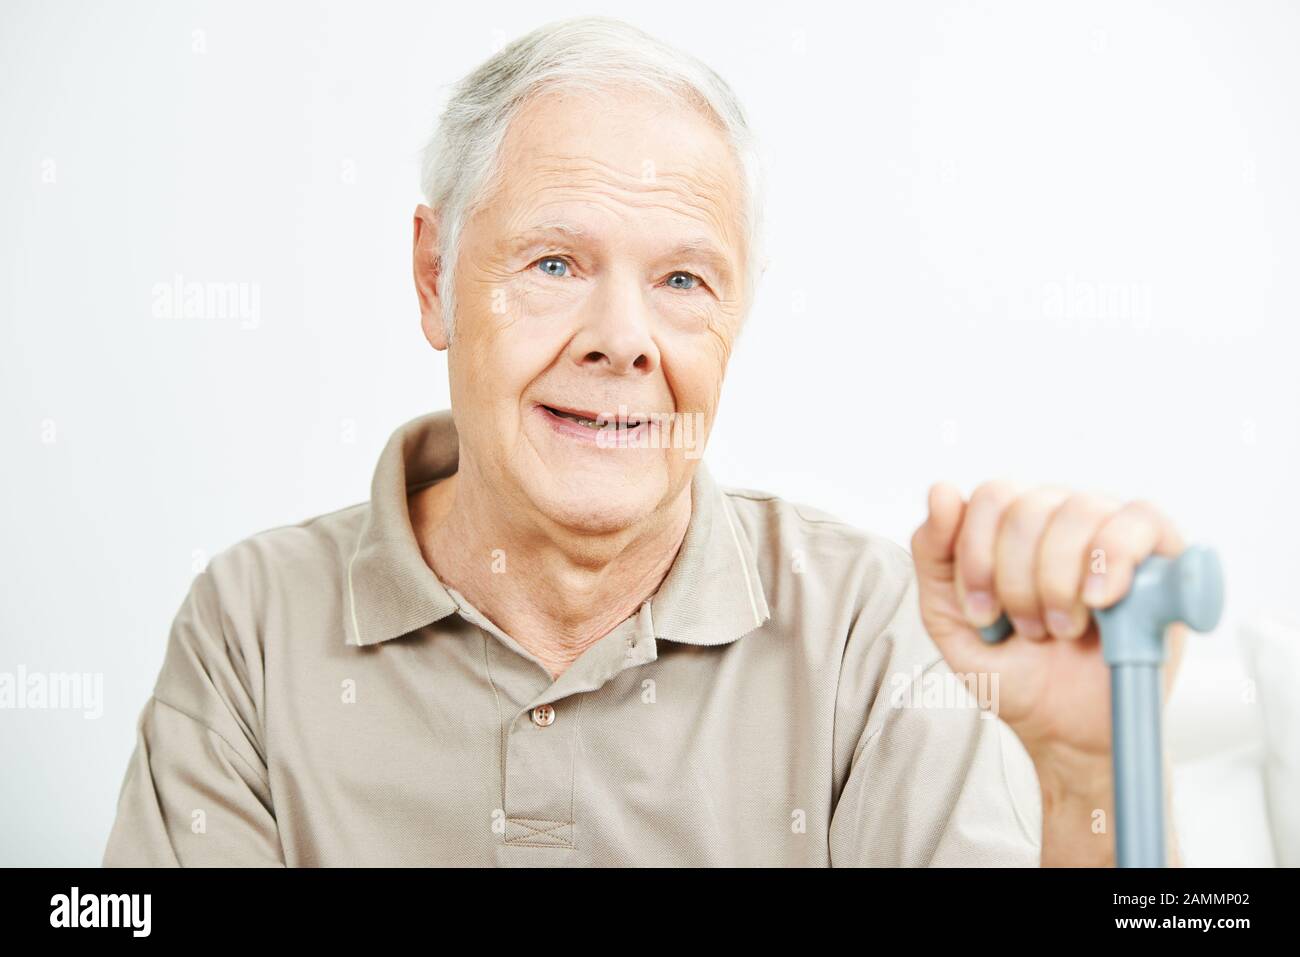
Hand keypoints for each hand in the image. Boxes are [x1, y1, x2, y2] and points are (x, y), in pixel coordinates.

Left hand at [909, 481, 1187, 767]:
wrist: (1064, 729)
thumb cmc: (1011, 670)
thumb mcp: (949, 618)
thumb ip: (933, 553)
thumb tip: (942, 489)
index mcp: (1011, 523)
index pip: (993, 496)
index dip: (978, 556)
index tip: (982, 615)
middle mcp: (1062, 515)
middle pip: (1030, 506)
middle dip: (1017, 582)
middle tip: (1027, 630)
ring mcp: (1112, 529)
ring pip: (1079, 511)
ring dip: (1059, 582)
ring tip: (1063, 629)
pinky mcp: (1163, 555)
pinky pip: (1141, 521)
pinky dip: (1114, 559)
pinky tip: (1100, 601)